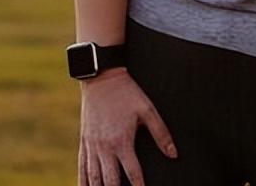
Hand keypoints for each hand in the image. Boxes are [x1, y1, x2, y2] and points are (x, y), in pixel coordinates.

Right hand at [78, 68, 177, 185]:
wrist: (101, 79)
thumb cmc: (128, 93)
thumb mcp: (148, 110)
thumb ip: (161, 133)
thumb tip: (173, 154)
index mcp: (122, 141)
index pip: (133, 173)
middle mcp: (104, 147)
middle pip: (109, 180)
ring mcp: (92, 145)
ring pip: (93, 177)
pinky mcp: (84, 141)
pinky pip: (82, 166)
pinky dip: (83, 180)